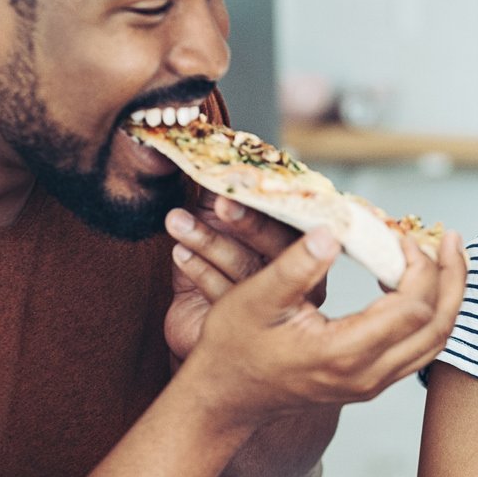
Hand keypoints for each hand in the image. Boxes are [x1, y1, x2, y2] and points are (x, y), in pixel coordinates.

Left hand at [163, 196, 325, 362]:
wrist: (201, 327)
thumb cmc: (217, 269)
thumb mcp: (219, 226)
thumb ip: (220, 195)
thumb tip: (208, 149)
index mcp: (300, 245)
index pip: (290, 219)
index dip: (268, 201)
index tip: (244, 180)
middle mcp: (299, 277)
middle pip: (279, 247)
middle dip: (247, 222)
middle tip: (220, 202)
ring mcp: (276, 306)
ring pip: (247, 271)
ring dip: (209, 241)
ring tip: (177, 223)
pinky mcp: (246, 326)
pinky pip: (224, 296)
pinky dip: (198, 271)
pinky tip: (179, 253)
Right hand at [176, 221, 465, 429]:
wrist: (227, 396)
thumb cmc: (234, 346)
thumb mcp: (254, 298)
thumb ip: (296, 266)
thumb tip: (332, 232)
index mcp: (342, 353)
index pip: (411, 308)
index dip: (419, 266)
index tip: (400, 235)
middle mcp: (366, 375)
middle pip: (437, 327)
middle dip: (452, 279)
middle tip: (451, 238)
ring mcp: (372, 384)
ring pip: (435, 342)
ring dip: (447, 297)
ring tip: (446, 257)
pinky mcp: (370, 382)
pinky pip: (419, 350)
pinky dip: (430, 315)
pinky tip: (417, 285)